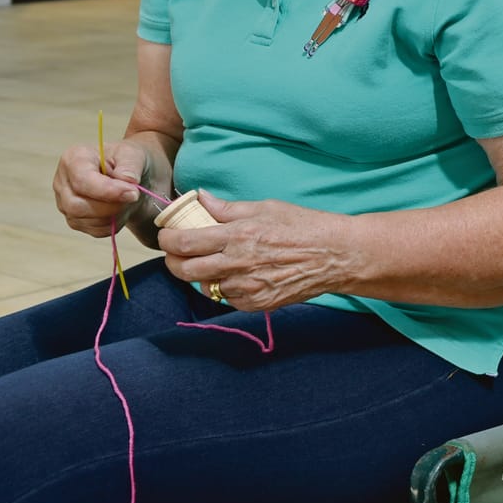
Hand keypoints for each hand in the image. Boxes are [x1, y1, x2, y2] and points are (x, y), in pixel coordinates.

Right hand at [53, 140, 151, 237]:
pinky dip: (114, 223)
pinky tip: (120, 209)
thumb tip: (128, 180)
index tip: (133, 193)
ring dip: (115, 214)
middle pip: (77, 206)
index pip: (82, 181)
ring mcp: (65, 204)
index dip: (108, 190)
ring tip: (127, 199)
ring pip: (87, 221)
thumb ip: (130, 165)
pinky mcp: (75, 220)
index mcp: (73, 159)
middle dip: (111, 206)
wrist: (128, 178)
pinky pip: (95, 231)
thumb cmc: (125, 161)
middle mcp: (63, 183)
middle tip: (134, 196)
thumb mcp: (132, 154)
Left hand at [157, 194, 347, 311]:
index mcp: (237, 236)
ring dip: (201, 276)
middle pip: (185, 270)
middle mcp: (237, 265)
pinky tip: (236, 275)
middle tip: (178, 253)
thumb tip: (200, 198)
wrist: (335, 256)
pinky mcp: (257, 304)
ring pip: (204, 287)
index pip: (184, 242)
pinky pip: (227, 299)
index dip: (167, 240)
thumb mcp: (266, 207)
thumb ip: (228, 208)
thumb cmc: (304, 226)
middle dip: (174, 262)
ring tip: (212, 262)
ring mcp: (246, 288)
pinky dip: (224, 288)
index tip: (166, 235)